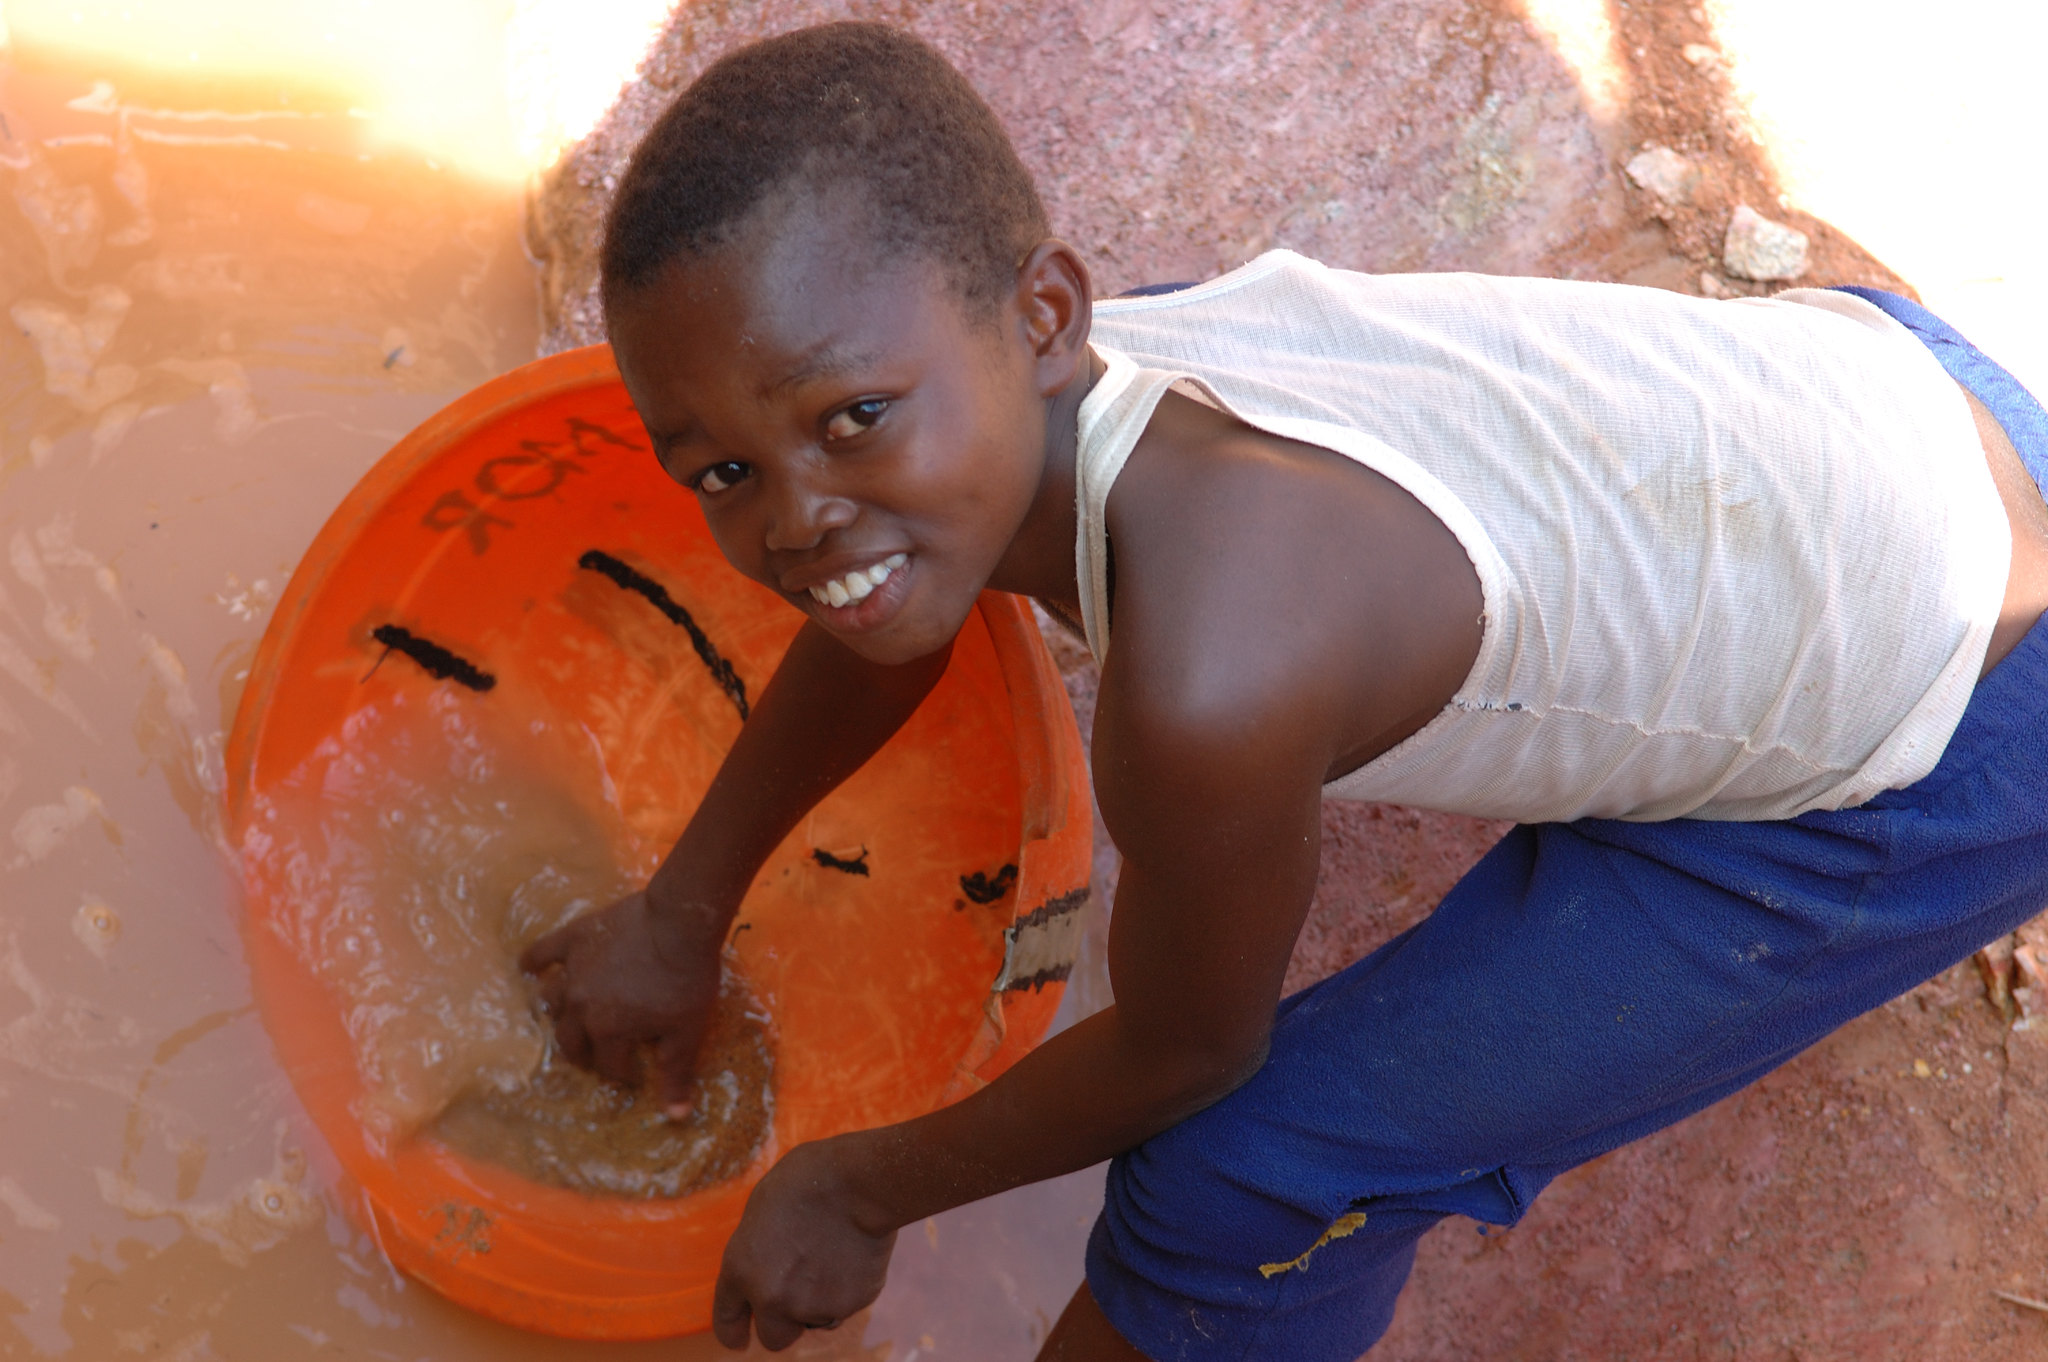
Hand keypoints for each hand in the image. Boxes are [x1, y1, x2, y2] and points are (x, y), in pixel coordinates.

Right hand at [518, 890, 722, 1113]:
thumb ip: (676, 1073)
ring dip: (557, 1014)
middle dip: (584, 1054)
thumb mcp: (687, 1032)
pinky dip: (532, 962)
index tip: (637, 1073)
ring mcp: (573, 970)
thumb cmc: (686, 979)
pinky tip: (528, 969)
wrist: (680, 921)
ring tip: (567, 1020)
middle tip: (597, 1055)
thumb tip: (677, 1118)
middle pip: (571, 1040)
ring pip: (551, 1001)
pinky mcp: (573, 938)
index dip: (624, 1074)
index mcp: (607, 1031)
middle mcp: (580, 1005)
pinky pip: (541, 952)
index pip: (609, 1065)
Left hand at [713, 1140, 897, 1350]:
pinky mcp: (849, 1304)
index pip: (727, 1321)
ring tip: (834, 1257)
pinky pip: (847, 1304)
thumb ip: (757, 1250)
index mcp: (741, 1269)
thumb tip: (765, 1265)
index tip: (740, 1341)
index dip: (734, 1333)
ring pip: (816, 1319)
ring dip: (821, 1301)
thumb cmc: (807, 1180)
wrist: (858, 1183)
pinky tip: (853, 1254)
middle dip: (785, 1324)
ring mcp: (812, 1305)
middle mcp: (771, 1297)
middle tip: (800, 1298)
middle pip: (774, 1339)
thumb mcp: (761, 1210)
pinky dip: (849, 1287)